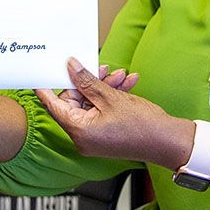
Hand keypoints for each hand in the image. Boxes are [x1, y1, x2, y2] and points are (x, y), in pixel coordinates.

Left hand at [36, 58, 191, 167]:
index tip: (41, 74)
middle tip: (102, 68)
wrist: (167, 141)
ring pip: (91, 103)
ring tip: (122, 76)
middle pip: (75, 101)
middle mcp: (83, 137)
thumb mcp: (111, 97)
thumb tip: (71, 67)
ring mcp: (94, 137)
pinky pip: (101, 111)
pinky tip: (127, 84)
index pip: (54, 105)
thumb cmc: (142, 126)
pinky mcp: (105, 135)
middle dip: (89, 82)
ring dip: (105, 87)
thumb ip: (87, 81)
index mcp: (79, 130)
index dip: (47, 87)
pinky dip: (111, 97)